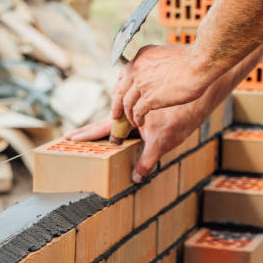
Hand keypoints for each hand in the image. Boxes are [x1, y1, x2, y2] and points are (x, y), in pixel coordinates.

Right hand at [65, 100, 201, 183]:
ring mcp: (133, 95)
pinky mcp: (143, 90)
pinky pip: (126, 99)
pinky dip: (121, 107)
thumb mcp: (163, 142)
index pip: (100, 128)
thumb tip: (135, 178)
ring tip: (95, 130)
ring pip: (115, 108)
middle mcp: (125, 104)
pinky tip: (121, 113)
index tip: (68, 138)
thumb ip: (147, 160)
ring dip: (107, 119)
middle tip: (69, 137)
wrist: (195, 85)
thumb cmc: (181, 115)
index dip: (84, 135)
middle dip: (88, 130)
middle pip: (102, 119)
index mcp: (125, 117)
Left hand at [112, 45, 210, 127]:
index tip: (119, 97)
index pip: (123, 75)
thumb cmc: (190, 60)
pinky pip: (137, 112)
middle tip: (115, 115)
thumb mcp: (164, 56)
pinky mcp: (149, 98)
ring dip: (128, 115)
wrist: (200, 63)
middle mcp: (136, 68)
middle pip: (120, 91)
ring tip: (131, 122)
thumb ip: (153, 66)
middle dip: (116, 105)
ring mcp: (141, 83)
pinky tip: (140, 123)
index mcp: (140, 57)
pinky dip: (137, 119)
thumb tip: (152, 75)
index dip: (119, 88)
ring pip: (127, 103)